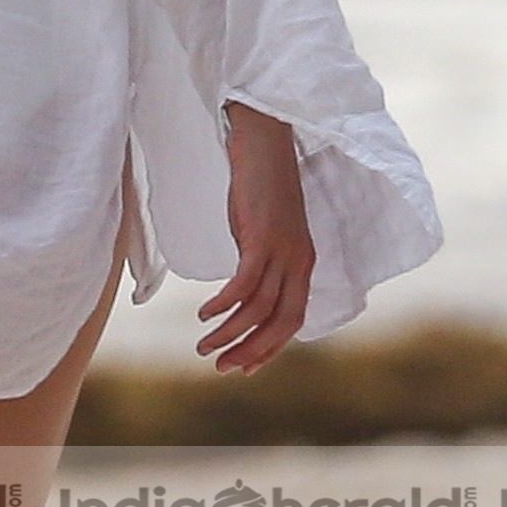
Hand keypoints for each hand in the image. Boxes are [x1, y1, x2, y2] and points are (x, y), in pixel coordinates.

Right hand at [197, 103, 314, 373]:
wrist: (264, 140)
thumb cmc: (260, 183)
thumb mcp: (264, 230)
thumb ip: (260, 259)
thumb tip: (240, 288)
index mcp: (303, 263)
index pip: (292, 320)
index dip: (269, 348)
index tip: (242, 366)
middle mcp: (298, 261)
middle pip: (280, 322)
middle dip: (250, 351)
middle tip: (220, 366)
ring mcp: (282, 249)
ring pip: (260, 308)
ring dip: (230, 333)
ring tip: (204, 346)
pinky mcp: (262, 236)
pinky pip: (245, 283)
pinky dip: (224, 304)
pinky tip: (206, 313)